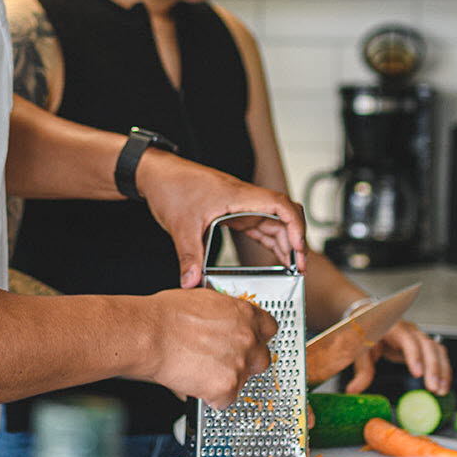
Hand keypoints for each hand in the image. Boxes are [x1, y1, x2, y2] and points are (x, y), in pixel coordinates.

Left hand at [135, 150, 306, 287]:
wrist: (157, 174)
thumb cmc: (172, 186)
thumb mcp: (181, 226)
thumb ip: (189, 257)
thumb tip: (191, 282)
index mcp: (239, 197)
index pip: (281, 205)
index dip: (295, 226)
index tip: (298, 248)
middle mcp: (244, 200)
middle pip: (283, 217)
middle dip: (295, 241)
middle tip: (299, 267)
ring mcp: (240, 206)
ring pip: (274, 223)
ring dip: (285, 243)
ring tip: (292, 268)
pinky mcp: (233, 213)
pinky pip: (259, 227)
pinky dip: (270, 242)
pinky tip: (275, 257)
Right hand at [139, 288, 277, 408]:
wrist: (150, 335)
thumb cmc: (166, 316)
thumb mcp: (204, 300)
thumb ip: (223, 314)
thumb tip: (222, 323)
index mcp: (244, 314)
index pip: (269, 328)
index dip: (256, 337)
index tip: (247, 343)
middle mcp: (248, 338)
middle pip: (263, 359)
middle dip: (246, 363)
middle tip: (223, 362)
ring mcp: (240, 364)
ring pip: (243, 382)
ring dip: (226, 380)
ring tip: (200, 371)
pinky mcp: (227, 386)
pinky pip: (226, 400)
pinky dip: (212, 398)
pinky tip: (196, 384)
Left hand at [344, 322, 450, 394]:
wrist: (371, 318)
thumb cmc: (366, 332)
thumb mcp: (361, 350)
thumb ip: (361, 370)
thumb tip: (353, 391)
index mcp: (393, 327)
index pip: (407, 340)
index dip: (414, 356)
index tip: (417, 374)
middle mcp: (410, 330)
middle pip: (427, 346)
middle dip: (433, 368)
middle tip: (434, 388)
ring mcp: (419, 337)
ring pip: (437, 350)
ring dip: (442, 371)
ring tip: (442, 391)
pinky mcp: (424, 345)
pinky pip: (438, 355)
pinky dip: (444, 370)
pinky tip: (444, 385)